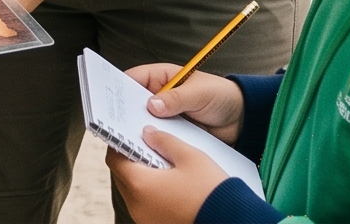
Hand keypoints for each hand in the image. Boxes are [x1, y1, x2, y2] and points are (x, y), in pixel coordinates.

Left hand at [105, 127, 234, 223]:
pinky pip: (147, 206)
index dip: (120, 143)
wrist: (234, 221)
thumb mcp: (190, 157)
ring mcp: (146, 220)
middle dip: (132, 160)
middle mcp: (137, 206)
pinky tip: (171, 184)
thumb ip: (164, 141)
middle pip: (123, 176)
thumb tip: (147, 133)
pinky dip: (152, 194)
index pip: (115, 159)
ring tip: (162, 164)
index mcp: (140, 185)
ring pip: (135, 193)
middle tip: (148, 147)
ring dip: (143, 178)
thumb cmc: (212, 190)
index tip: (131, 134)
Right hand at [121, 67, 245, 144]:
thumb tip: (152, 105)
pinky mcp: (172, 134)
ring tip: (126, 140)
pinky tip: (145, 151)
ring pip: (143, 122)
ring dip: (137, 130)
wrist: (243, 121)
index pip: (133, 78)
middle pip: (133, 103)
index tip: (107, 99)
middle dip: (124, 112)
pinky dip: (152, 144)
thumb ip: (177, 98)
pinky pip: (157, 138)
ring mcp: (165, 117)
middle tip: (112, 123)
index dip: (118, 87)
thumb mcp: (200, 93)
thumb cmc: (222, 97)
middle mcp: (159, 96)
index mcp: (163, 77)